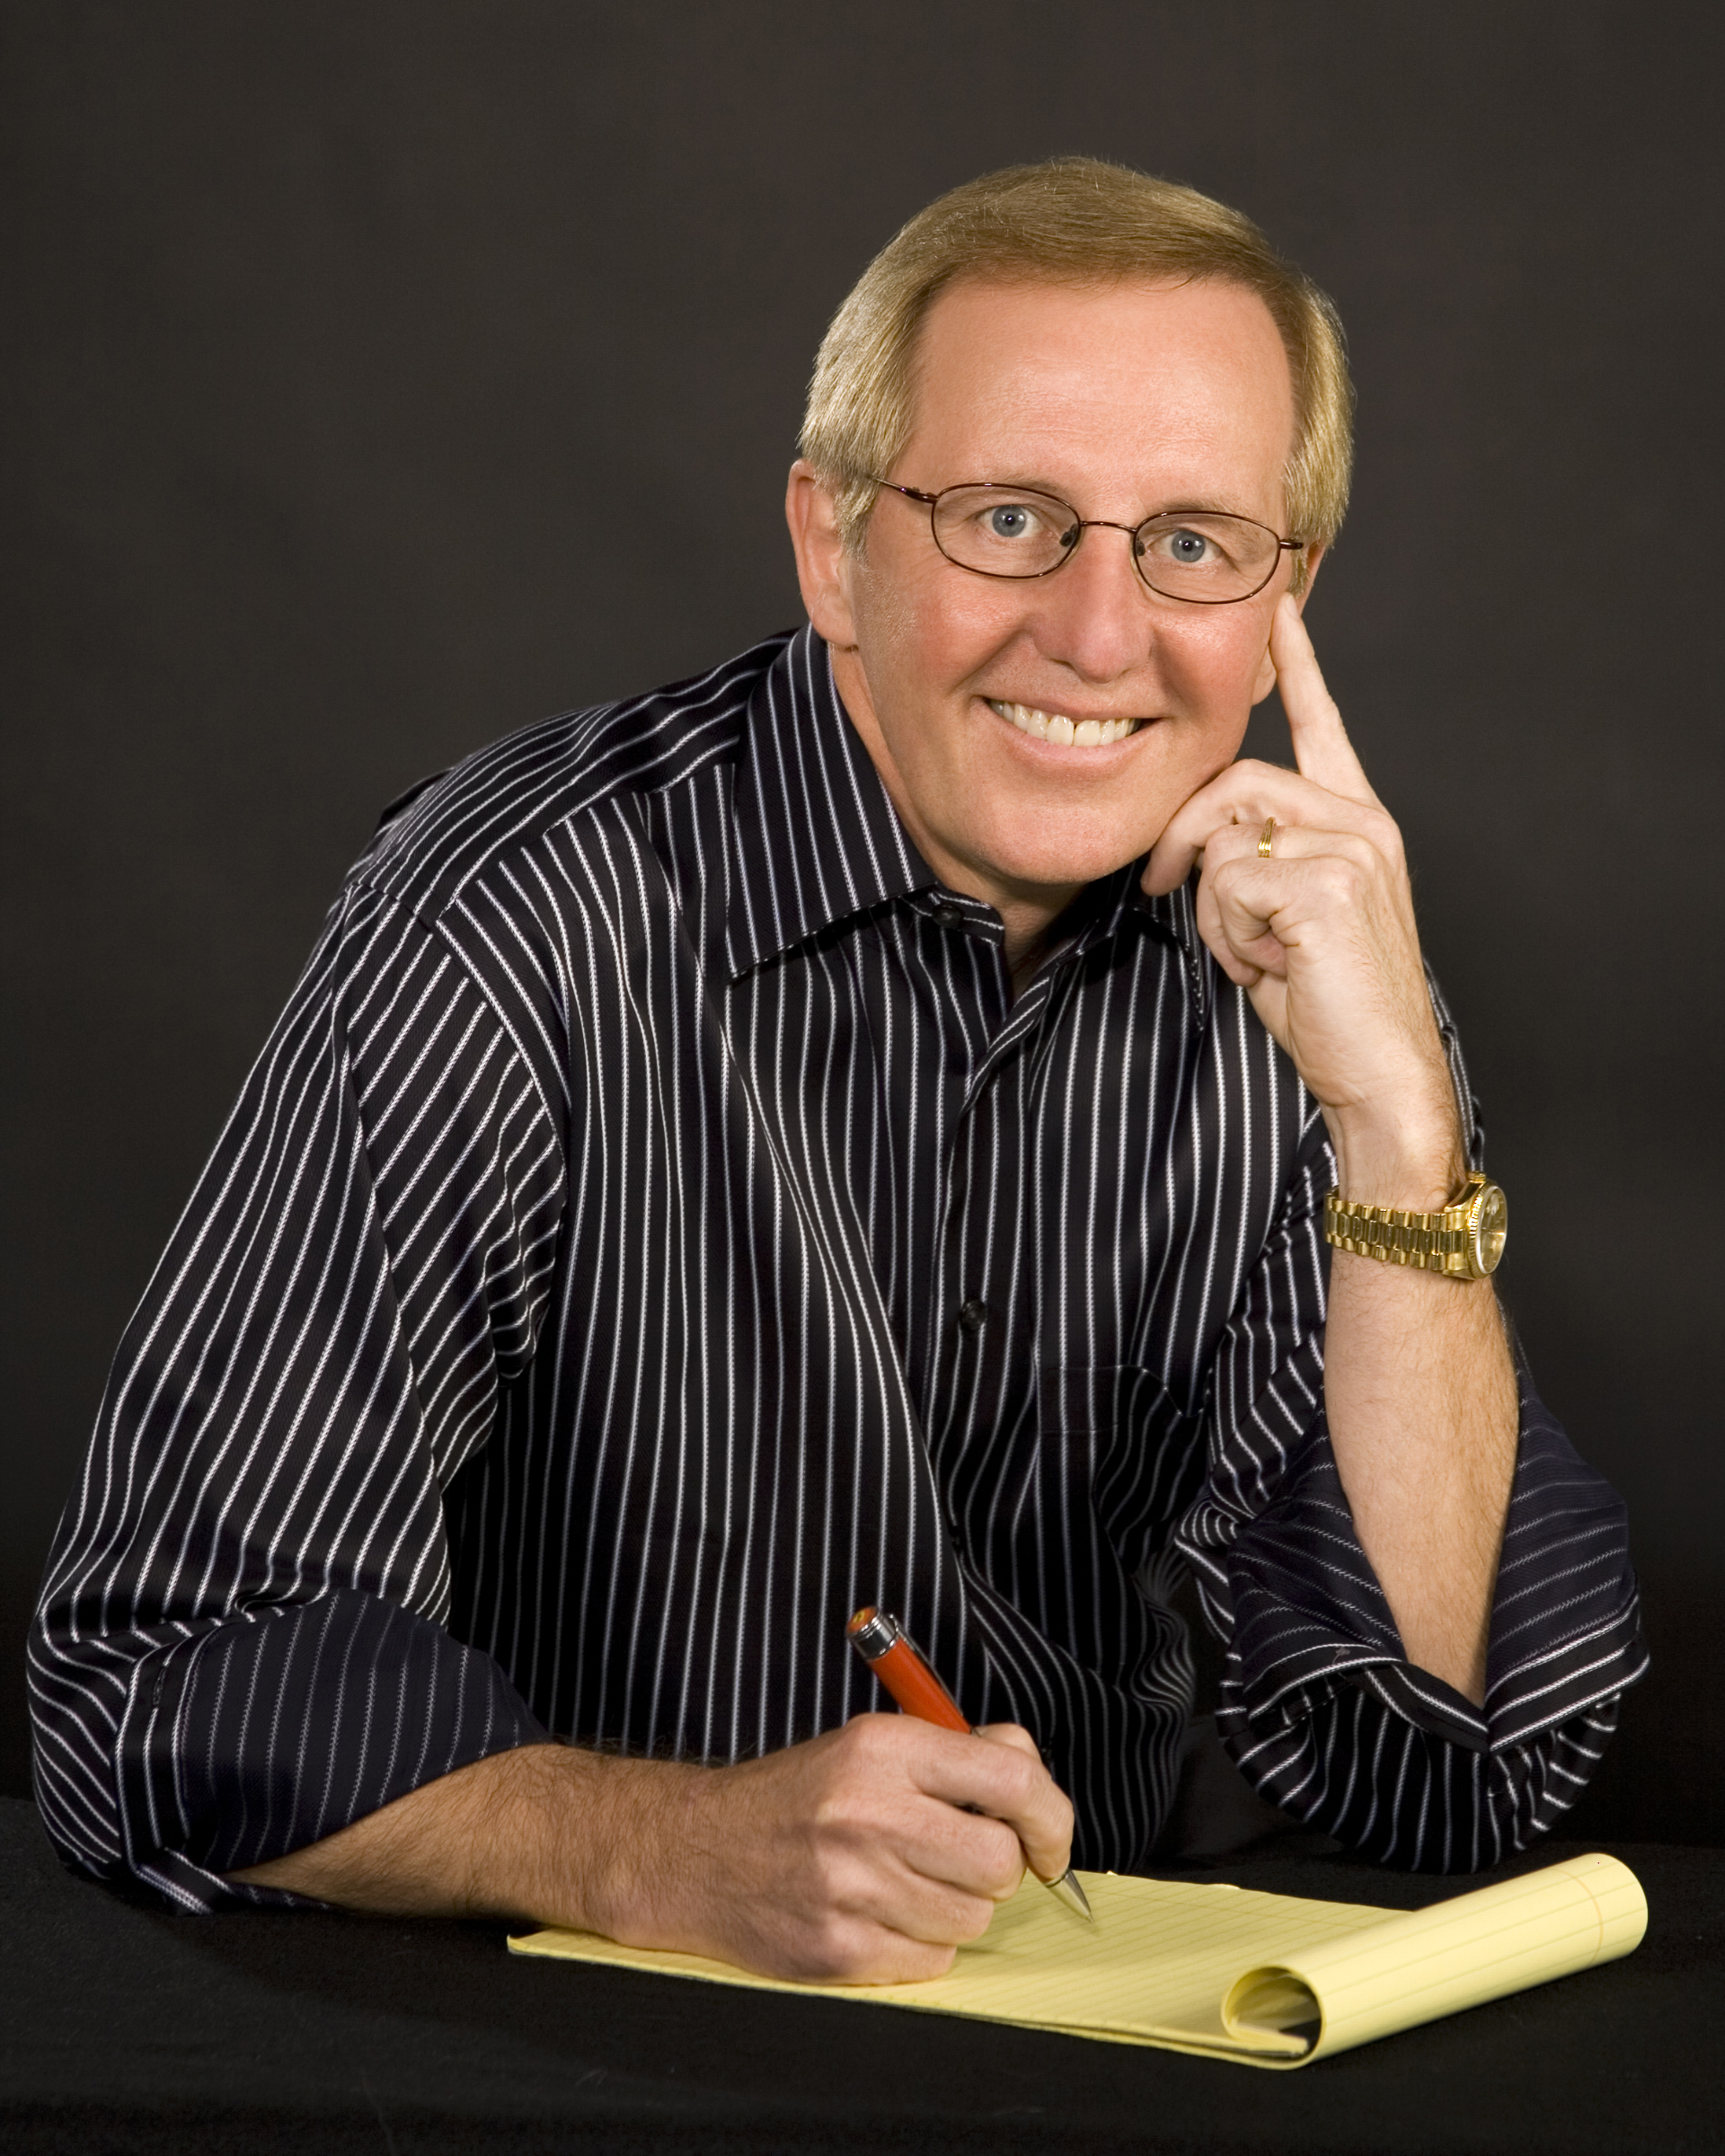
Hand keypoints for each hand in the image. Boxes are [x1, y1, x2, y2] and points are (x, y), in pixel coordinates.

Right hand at [590, 1715, 1073, 1983]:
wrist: (694, 1852)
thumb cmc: (796, 1798)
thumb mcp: (870, 1745)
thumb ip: (959, 1751)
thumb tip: (1033, 1775)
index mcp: (885, 1749)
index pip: (1013, 1779)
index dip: (1051, 1818)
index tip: (1049, 1843)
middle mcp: (869, 1812)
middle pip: (999, 1861)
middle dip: (992, 1866)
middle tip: (953, 1856)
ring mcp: (851, 1885)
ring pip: (972, 1916)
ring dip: (955, 1907)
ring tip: (903, 1883)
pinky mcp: (838, 1948)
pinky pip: (933, 1959)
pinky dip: (920, 1944)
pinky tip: (879, 1915)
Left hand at [1141, 595, 1460, 1205]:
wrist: (1379, 1072)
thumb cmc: (1327, 1005)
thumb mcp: (1280, 920)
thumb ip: (1252, 862)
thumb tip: (1196, 845)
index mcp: (1356, 822)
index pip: (1321, 725)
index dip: (1296, 665)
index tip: (1278, 606)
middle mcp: (1361, 821)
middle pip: (1234, 784)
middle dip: (1181, 838)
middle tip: (1161, 888)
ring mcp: (1351, 848)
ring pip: (1225, 840)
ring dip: (1215, 909)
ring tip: (1256, 954)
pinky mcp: (1330, 885)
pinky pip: (1231, 883)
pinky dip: (1231, 935)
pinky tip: (1273, 967)